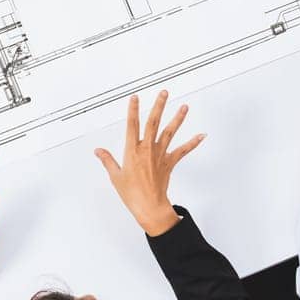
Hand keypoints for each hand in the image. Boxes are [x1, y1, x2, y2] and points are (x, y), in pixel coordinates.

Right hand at [95, 91, 203, 235]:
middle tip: (164, 93)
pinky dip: (192, 143)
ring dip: (178, 118)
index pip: (132, 125)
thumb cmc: (132, 194)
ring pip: (170, 132)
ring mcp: (160, 155)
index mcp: (132, 151)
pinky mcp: (169, 162)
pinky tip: (201, 135)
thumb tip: (98, 151)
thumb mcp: (115, 176)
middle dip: (158, 106)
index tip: (135, 98)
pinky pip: (183, 151)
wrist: (149, 207)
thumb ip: (107, 160)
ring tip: (184, 107)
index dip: (133, 110)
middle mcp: (147, 150)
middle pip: (153, 123)